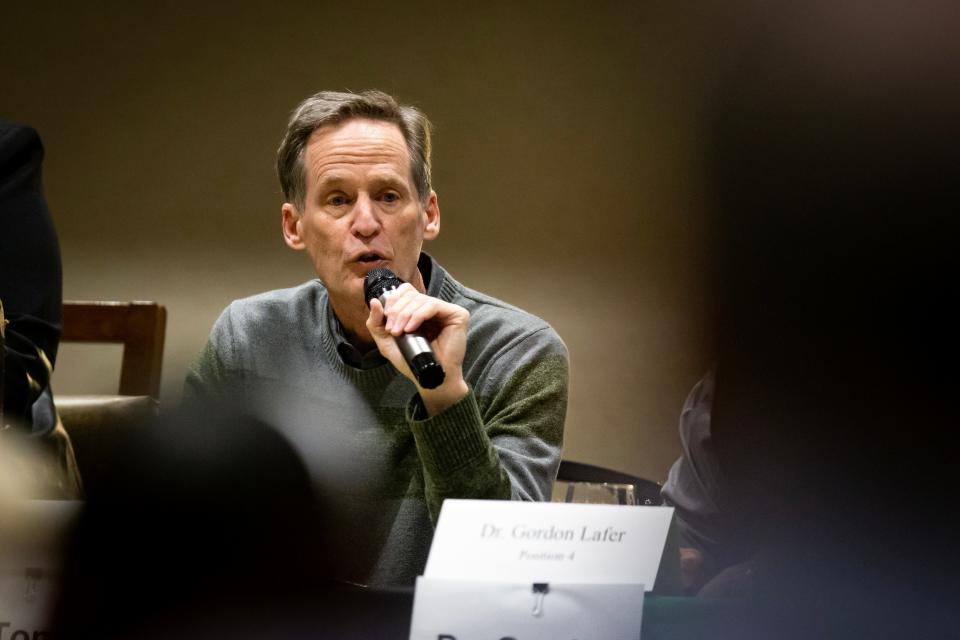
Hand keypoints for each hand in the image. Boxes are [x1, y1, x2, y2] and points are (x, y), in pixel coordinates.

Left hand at [366, 283, 469, 415]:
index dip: (394, 300)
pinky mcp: (457, 315)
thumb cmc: (411, 361)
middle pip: (411, 294)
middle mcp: (433, 308)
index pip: (405, 291)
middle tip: (392, 330)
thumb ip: (376, 322)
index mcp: (419, 310)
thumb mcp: (387, 341)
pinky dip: (419, 315)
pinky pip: (433, 306)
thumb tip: (374, 301)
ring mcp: (446, 311)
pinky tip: (412, 329)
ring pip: (421, 300)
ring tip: (400, 332)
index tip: (387, 319)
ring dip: (405, 315)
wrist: (429, 377)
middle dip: (397, 311)